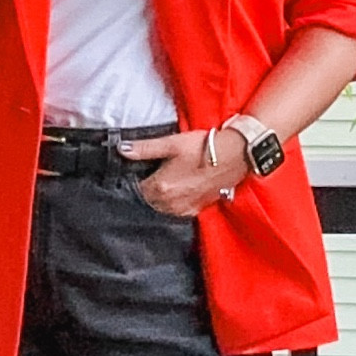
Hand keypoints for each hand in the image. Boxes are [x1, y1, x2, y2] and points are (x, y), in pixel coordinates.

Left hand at [118, 128, 249, 216]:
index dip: (135, 179)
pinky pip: (177, 211)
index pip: (136, 189)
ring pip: (161, 207)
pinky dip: (174, 202)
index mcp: (160, 187)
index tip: (138, 170)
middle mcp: (170, 203)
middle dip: (147, 190)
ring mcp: (184, 209)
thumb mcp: (171, 144)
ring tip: (167, 180)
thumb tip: (121, 149)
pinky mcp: (197, 209)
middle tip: (153, 173)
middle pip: (148, 200)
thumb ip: (144, 149)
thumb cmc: (203, 147)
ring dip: (160, 198)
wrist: (235, 155)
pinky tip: (179, 189)